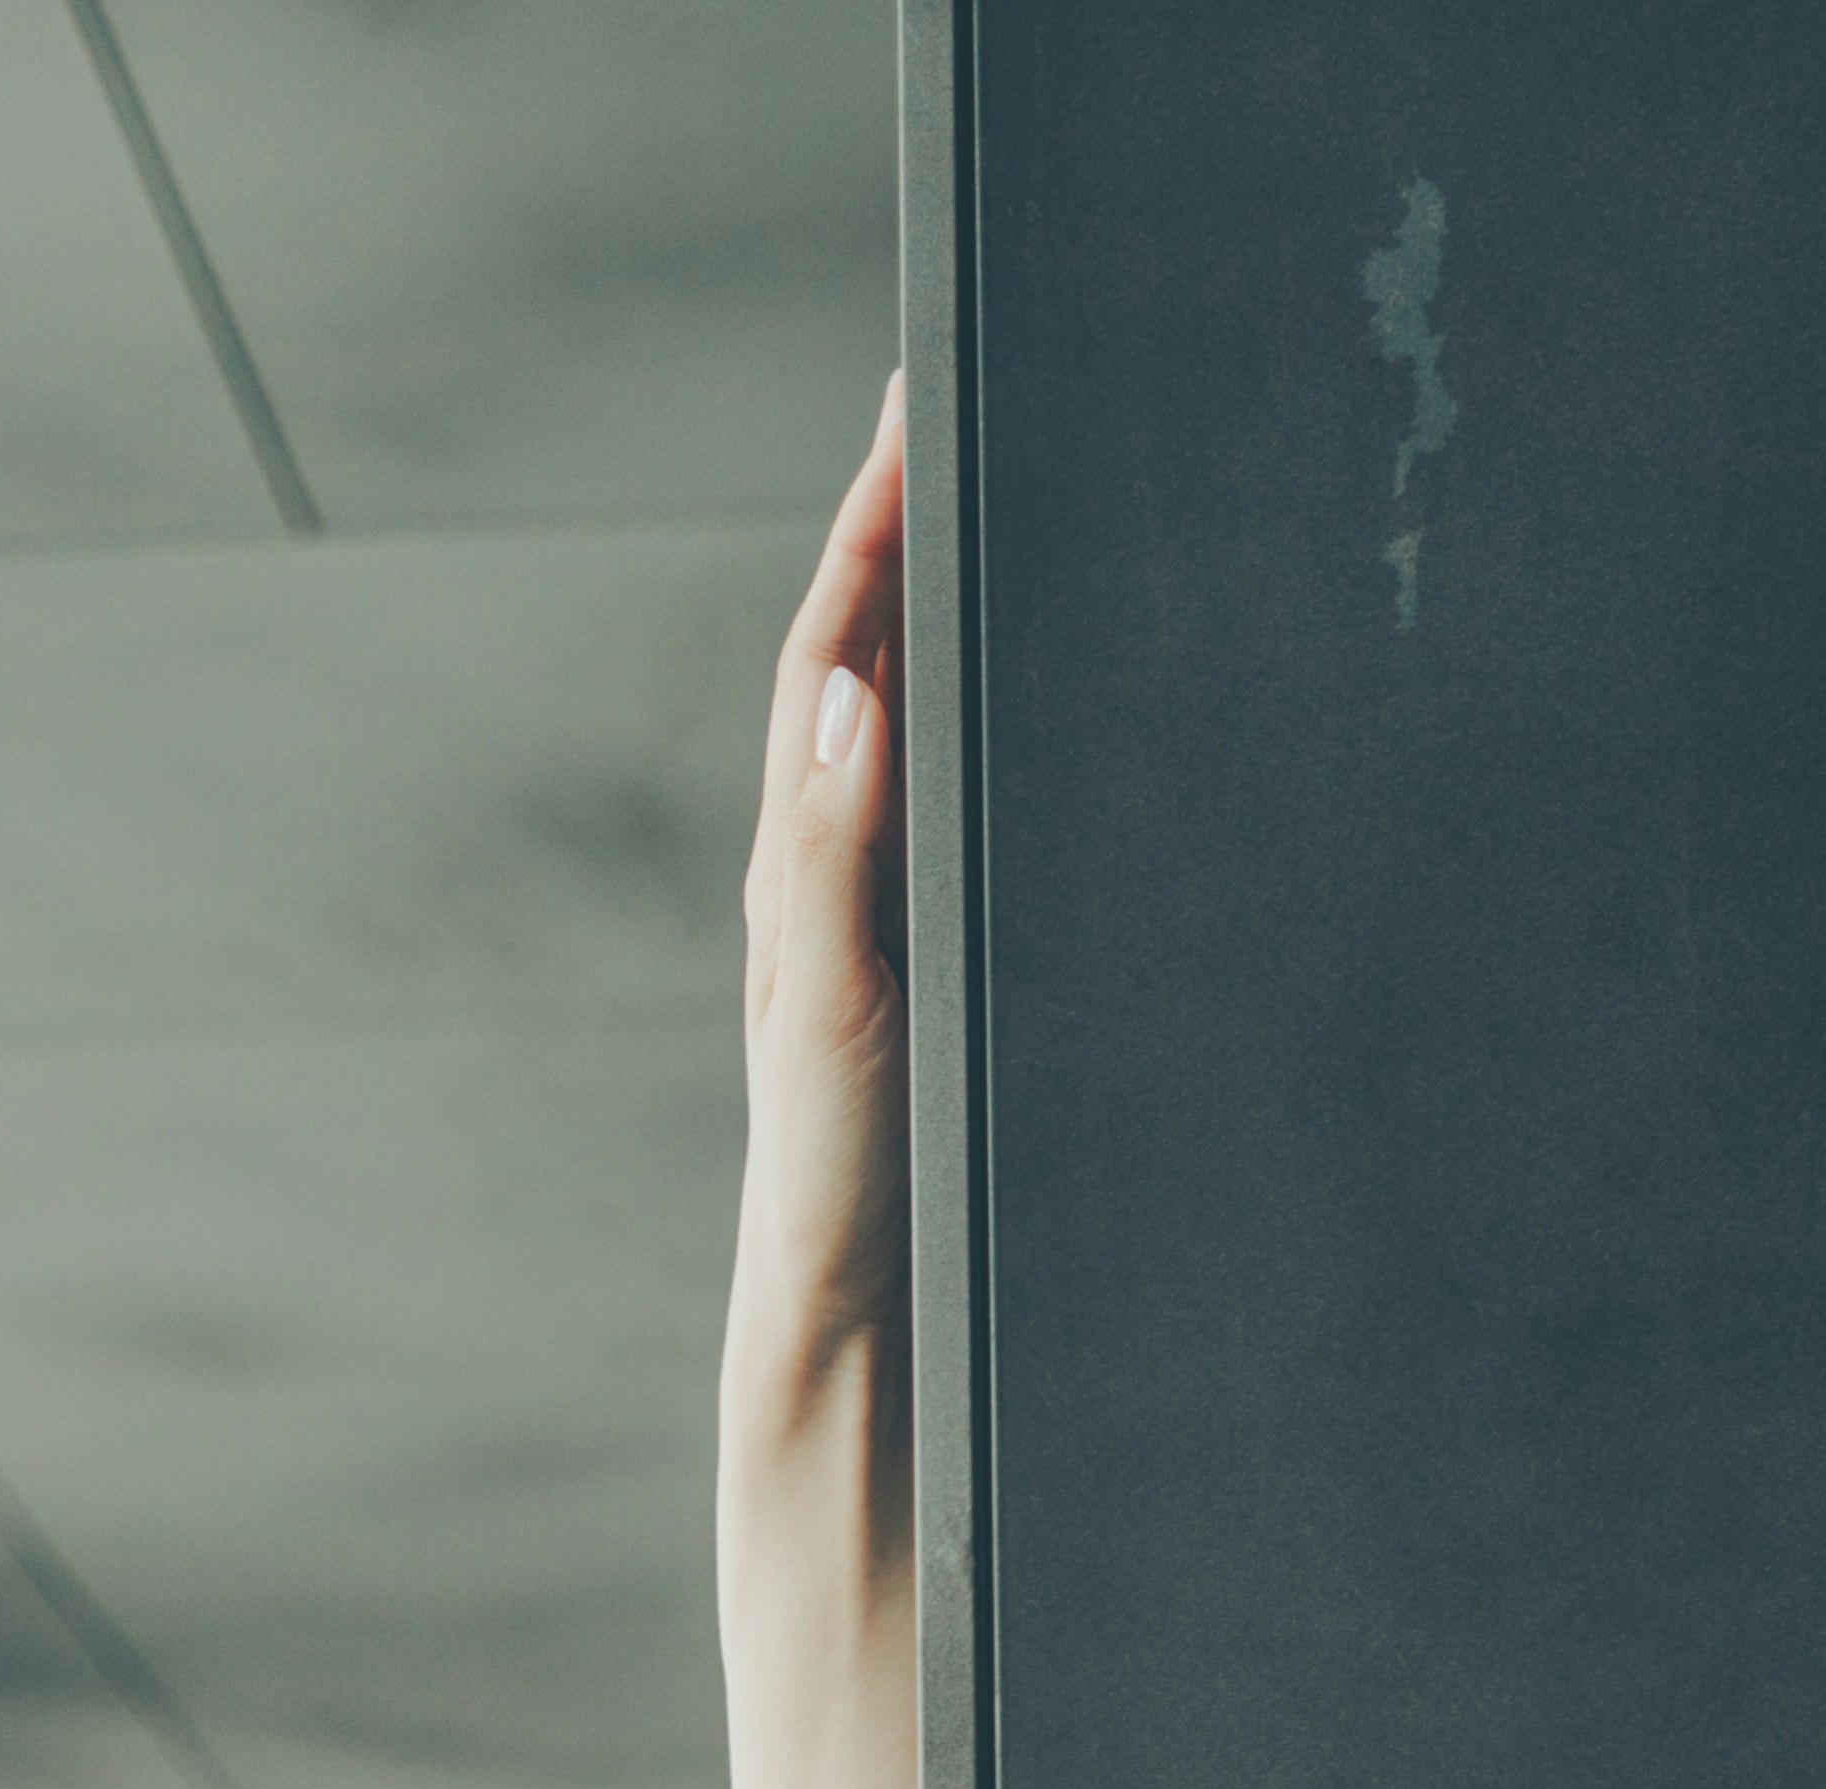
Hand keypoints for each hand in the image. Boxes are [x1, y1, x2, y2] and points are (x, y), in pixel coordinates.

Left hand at [730, 380, 909, 1425]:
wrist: (856, 1336)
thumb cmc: (837, 1194)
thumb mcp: (837, 1016)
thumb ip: (836, 864)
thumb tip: (848, 698)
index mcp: (806, 874)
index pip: (832, 662)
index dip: (867, 533)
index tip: (908, 415)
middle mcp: (835, 886)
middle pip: (866, 673)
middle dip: (902, 543)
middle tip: (947, 422)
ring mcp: (882, 934)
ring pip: (907, 744)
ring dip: (934, 632)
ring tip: (983, 526)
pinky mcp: (926, 988)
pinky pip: (951, 829)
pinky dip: (974, 747)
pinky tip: (1020, 730)